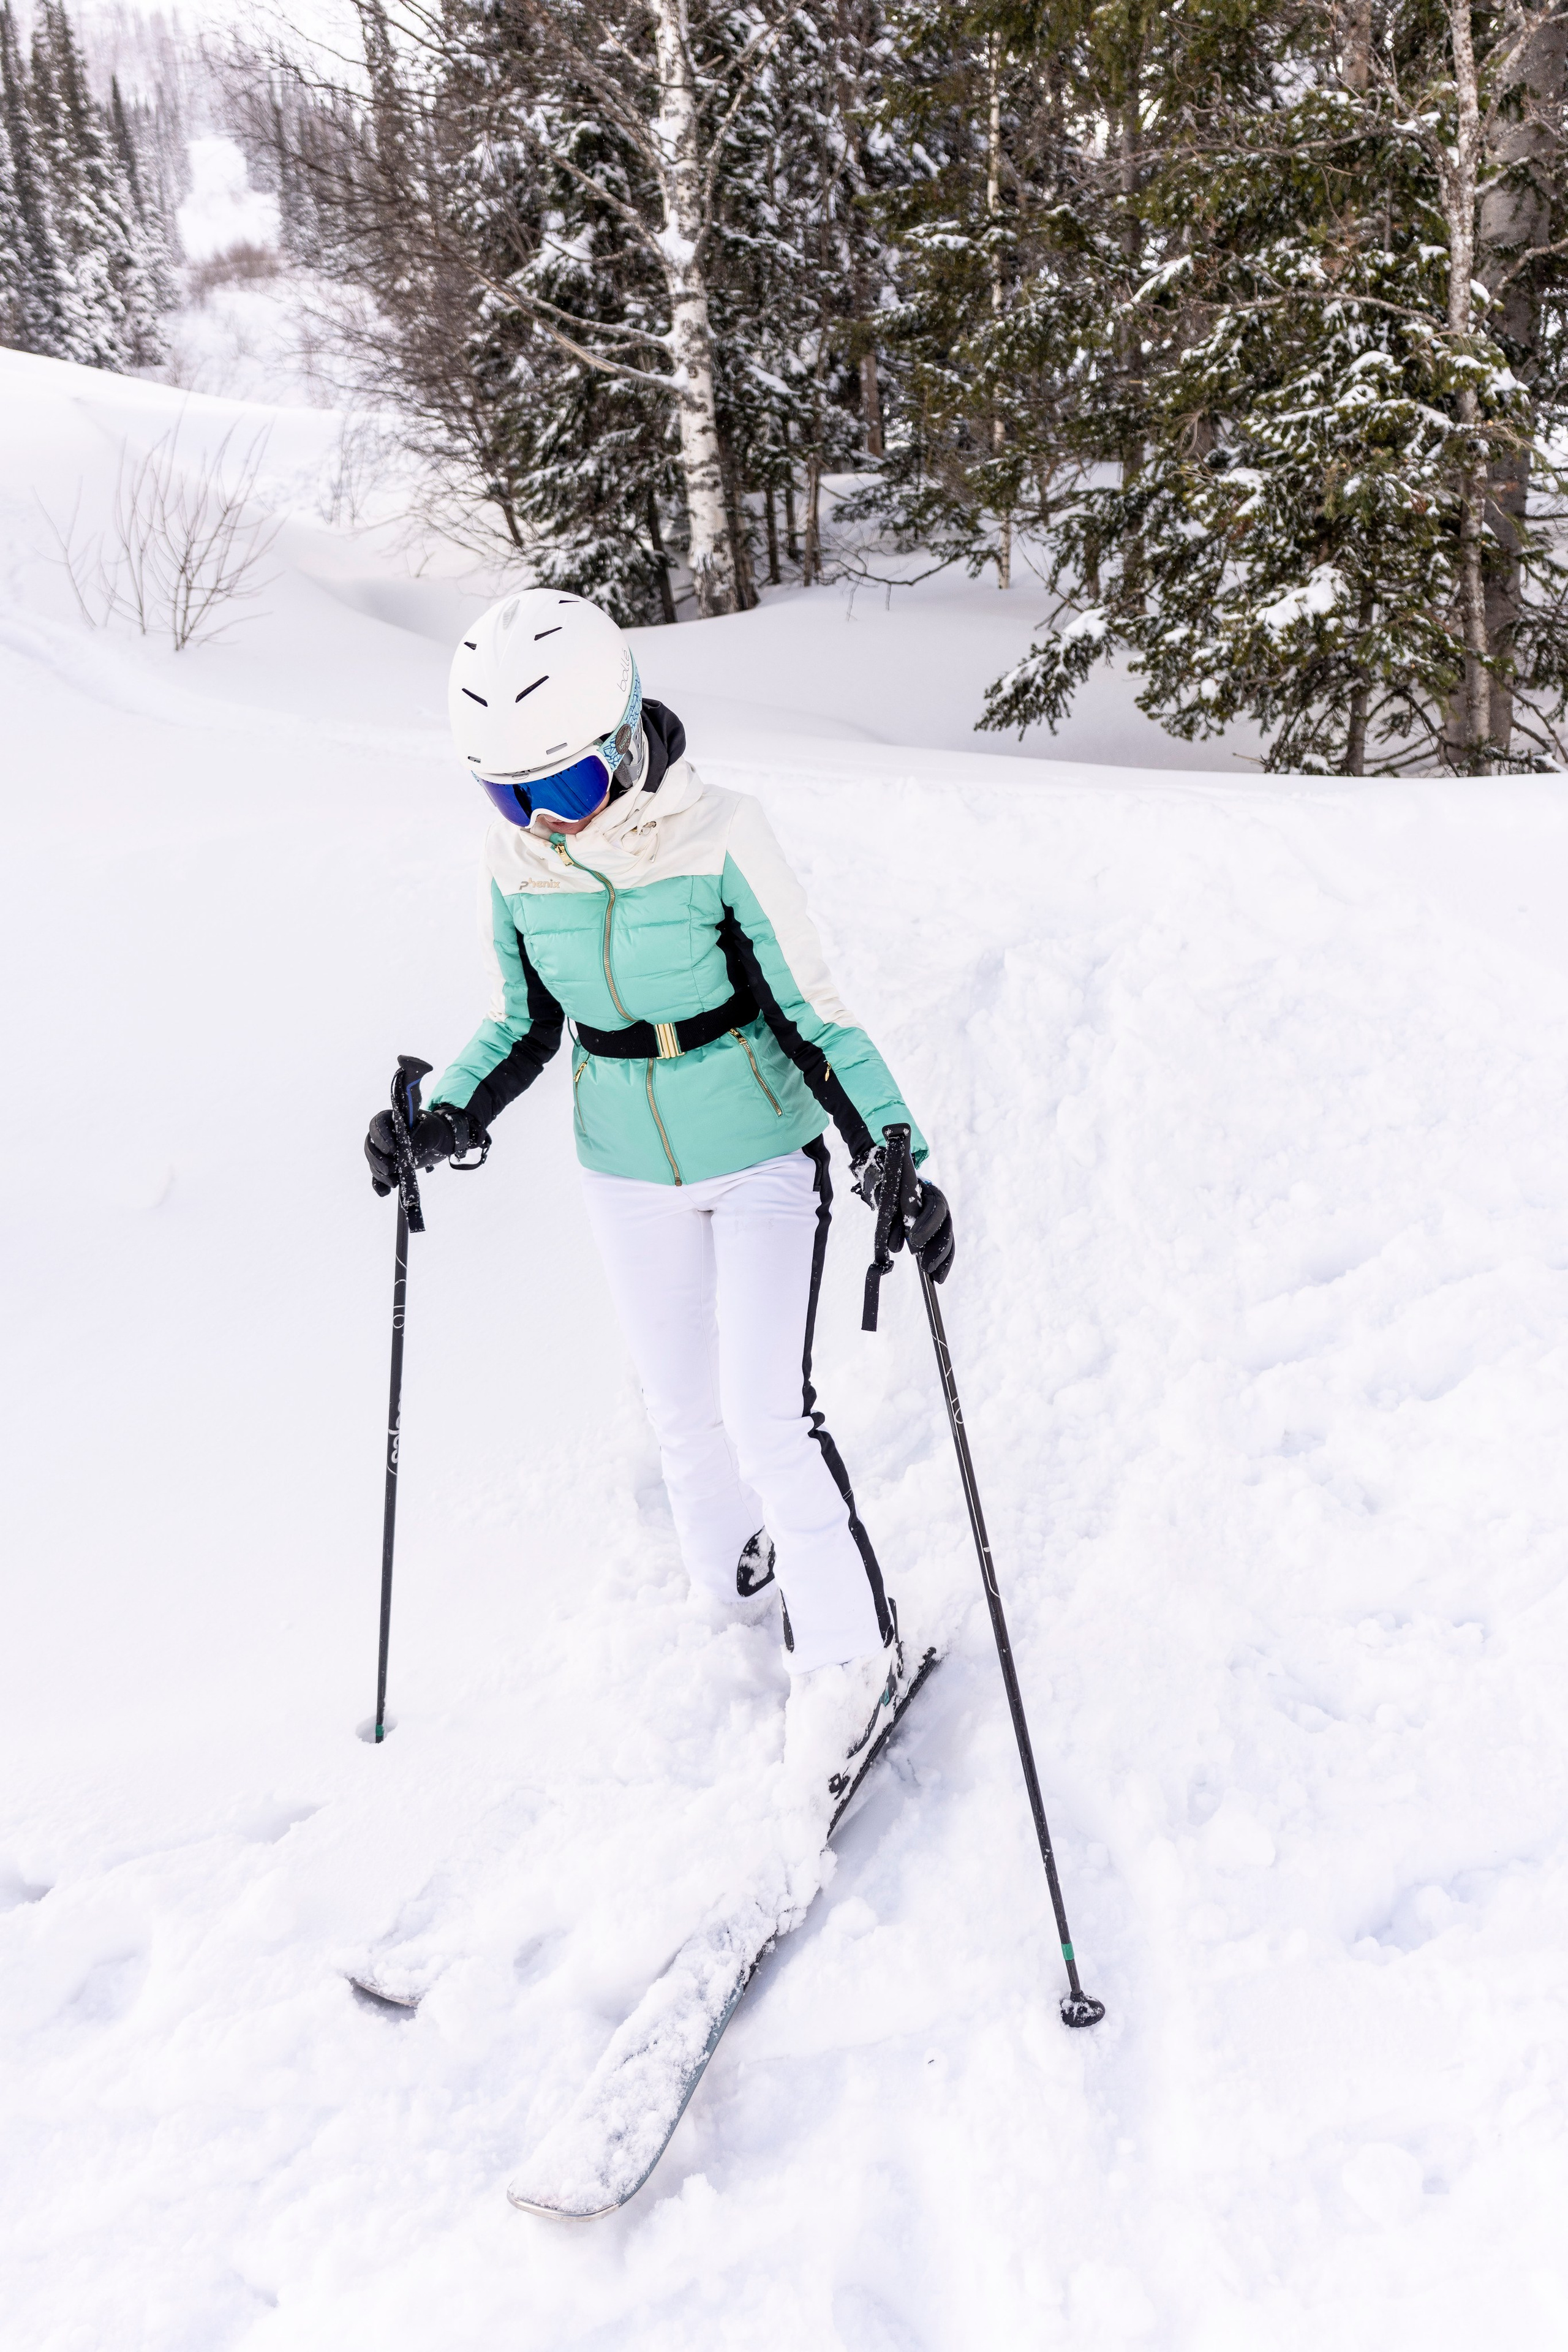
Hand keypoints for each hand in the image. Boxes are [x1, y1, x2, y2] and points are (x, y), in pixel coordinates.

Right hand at [364, 1103, 485, 1194]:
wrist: (438, 1143)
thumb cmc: (434, 1131)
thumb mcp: (430, 1132)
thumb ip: (419, 1140)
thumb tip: (406, 1154)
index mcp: (391, 1120)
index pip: (377, 1124)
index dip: (381, 1137)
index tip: (392, 1149)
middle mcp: (383, 1135)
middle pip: (371, 1146)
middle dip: (378, 1159)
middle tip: (390, 1169)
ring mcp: (383, 1152)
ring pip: (373, 1163)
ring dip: (380, 1174)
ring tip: (394, 1182)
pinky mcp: (387, 1167)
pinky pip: (377, 1176)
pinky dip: (379, 1185)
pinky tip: (385, 1193)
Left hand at [850, 1146, 954, 1283]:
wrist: (891, 1177)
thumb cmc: (888, 1187)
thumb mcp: (889, 1197)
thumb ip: (893, 1219)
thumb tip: (896, 1248)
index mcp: (929, 1190)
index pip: (935, 1208)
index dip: (927, 1226)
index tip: (915, 1241)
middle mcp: (939, 1202)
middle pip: (945, 1226)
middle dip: (937, 1248)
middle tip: (925, 1266)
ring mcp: (940, 1215)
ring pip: (948, 1237)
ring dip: (943, 1259)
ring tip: (936, 1278)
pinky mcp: (938, 1227)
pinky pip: (945, 1245)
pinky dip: (943, 1262)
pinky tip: (938, 1277)